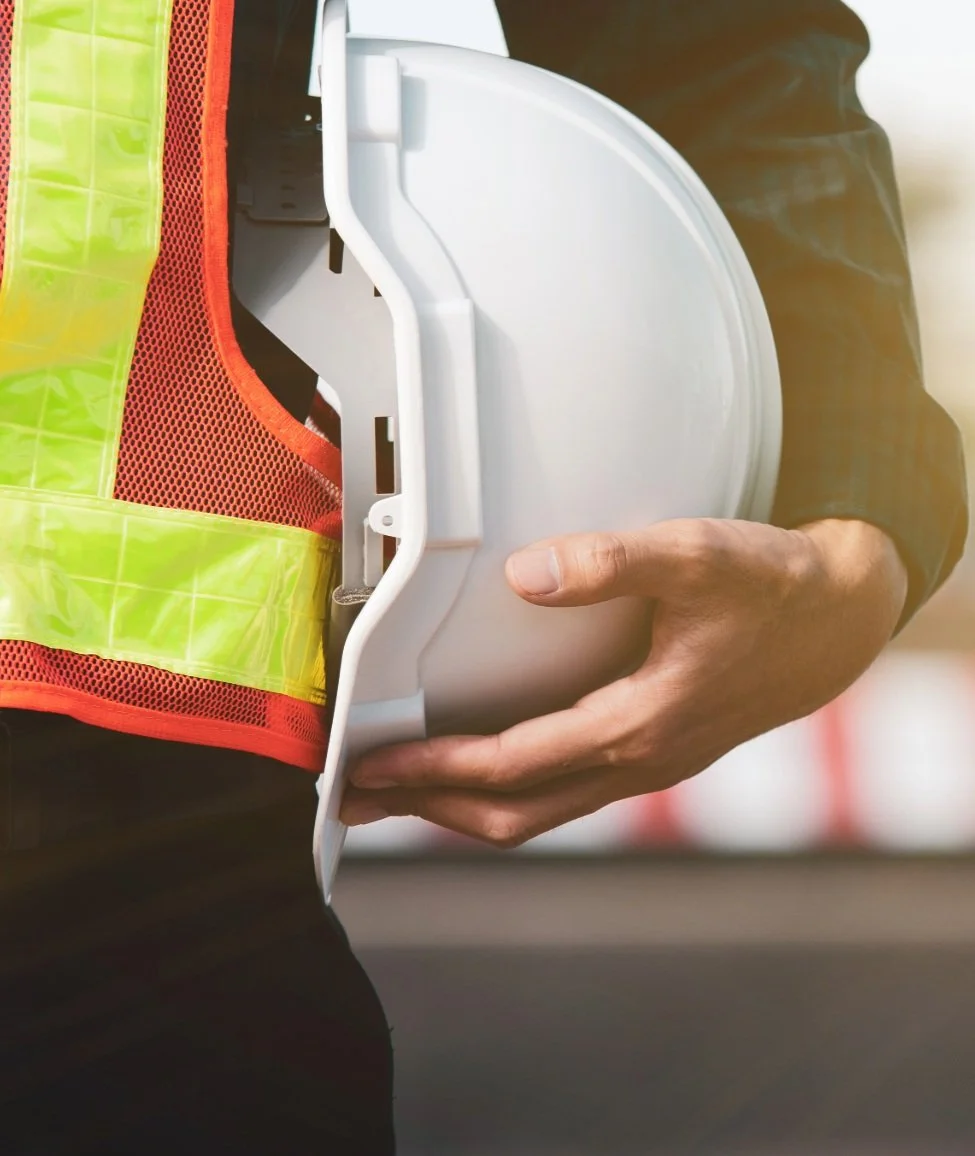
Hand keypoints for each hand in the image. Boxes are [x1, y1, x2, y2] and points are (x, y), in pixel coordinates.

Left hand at [340, 517, 907, 845]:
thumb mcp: (698, 556)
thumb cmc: (773, 589)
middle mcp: (638, 761)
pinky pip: (561, 793)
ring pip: (537, 811)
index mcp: (640, 724)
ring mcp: (645, 766)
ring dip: (462, 807)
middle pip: (512, 813)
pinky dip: (506, 792)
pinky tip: (481, 769)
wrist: (837, 622)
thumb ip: (611, 561)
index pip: (511, 764)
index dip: (433, 768)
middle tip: (356, 797)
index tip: (372, 764)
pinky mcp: (651, 752)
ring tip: (402, 793)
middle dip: (427, 809)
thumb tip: (525, 574)